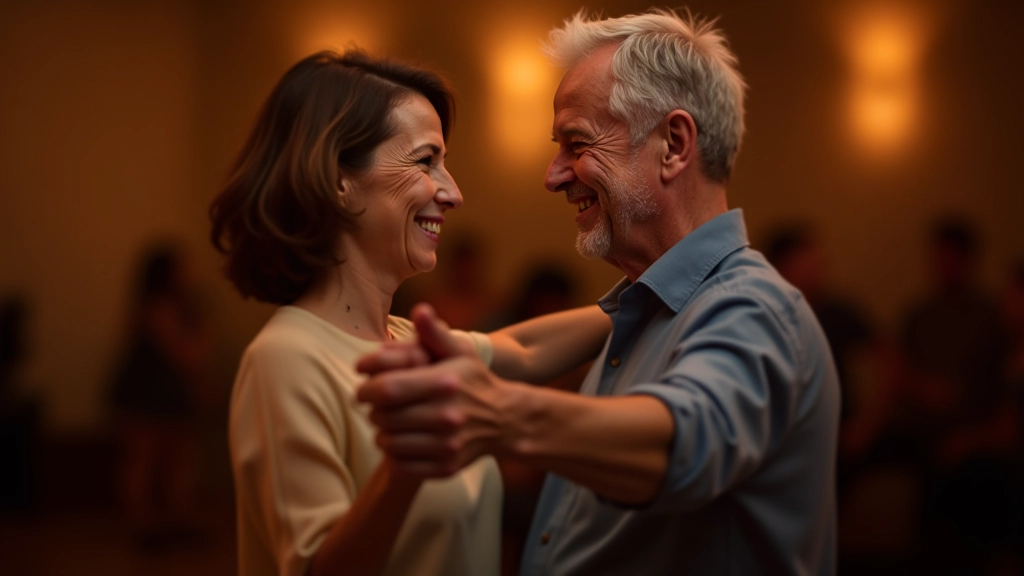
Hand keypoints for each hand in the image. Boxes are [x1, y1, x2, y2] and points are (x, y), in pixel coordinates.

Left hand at [357, 304, 509, 476]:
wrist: (504, 420)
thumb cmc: (474, 380)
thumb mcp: (459, 352)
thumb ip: (434, 333)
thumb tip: (419, 309)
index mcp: (444, 384)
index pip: (388, 389)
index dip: (366, 389)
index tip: (363, 388)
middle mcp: (447, 416)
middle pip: (384, 417)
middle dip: (373, 410)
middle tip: (376, 405)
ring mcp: (447, 444)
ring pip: (390, 443)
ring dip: (381, 433)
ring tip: (387, 422)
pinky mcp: (446, 466)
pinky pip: (403, 465)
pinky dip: (395, 455)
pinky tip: (401, 441)